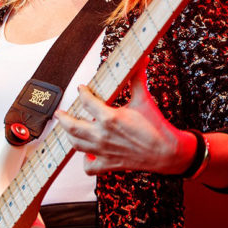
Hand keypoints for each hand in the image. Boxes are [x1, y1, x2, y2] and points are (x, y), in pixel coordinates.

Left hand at [53, 60, 197, 175]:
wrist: (168, 152)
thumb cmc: (156, 127)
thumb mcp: (144, 99)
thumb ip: (137, 79)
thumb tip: (141, 60)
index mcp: (109, 117)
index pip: (87, 101)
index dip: (82, 93)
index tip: (81, 89)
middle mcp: (102, 135)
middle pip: (73, 126)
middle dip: (63, 118)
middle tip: (59, 113)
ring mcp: (103, 151)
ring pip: (77, 144)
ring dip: (70, 136)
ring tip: (68, 129)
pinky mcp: (109, 163)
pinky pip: (89, 167)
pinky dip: (85, 162)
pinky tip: (86, 155)